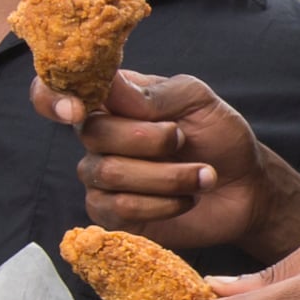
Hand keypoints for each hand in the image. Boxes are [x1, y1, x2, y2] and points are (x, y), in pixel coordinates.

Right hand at [39, 69, 299, 260]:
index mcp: (112, 99)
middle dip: (147, 139)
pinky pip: (117, 208)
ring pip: (107, 172)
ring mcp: (101, 176)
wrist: (246, 189)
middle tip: (183, 139)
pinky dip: (160, 204)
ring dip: (166, 175)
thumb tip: (109, 85)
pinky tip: (186, 199)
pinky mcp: (112, 214)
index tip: (76, 109)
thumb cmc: (220, 137)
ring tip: (204, 174)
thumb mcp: (198, 101)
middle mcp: (98, 136)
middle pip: (91, 133)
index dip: (52, 98)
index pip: (55, 92)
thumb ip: (155, 94)